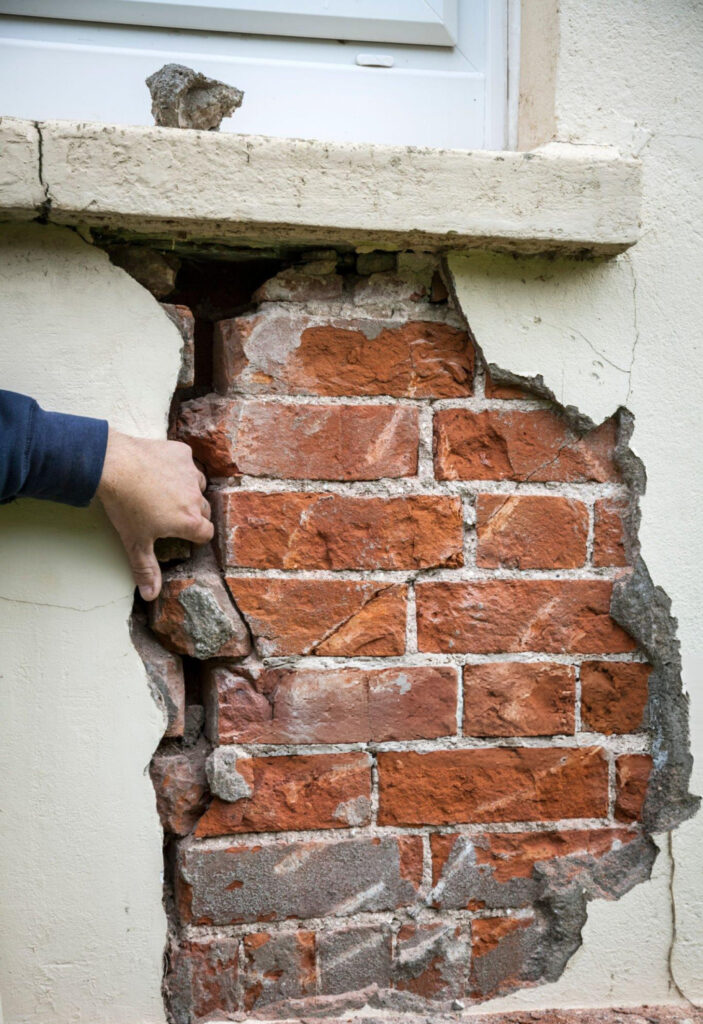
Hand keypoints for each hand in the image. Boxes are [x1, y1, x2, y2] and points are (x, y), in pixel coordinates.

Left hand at [97, 430, 213, 600]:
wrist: (113, 466)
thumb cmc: (125, 506)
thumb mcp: (135, 542)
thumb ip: (146, 570)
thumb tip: (150, 595)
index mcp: (190, 521)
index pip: (206, 533)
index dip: (195, 536)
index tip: (182, 534)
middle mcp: (196, 497)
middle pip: (204, 510)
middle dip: (192, 513)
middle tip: (169, 514)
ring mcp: (190, 473)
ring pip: (197, 485)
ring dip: (187, 489)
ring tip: (164, 491)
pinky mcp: (181, 453)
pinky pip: (186, 462)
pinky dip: (177, 466)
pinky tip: (158, 469)